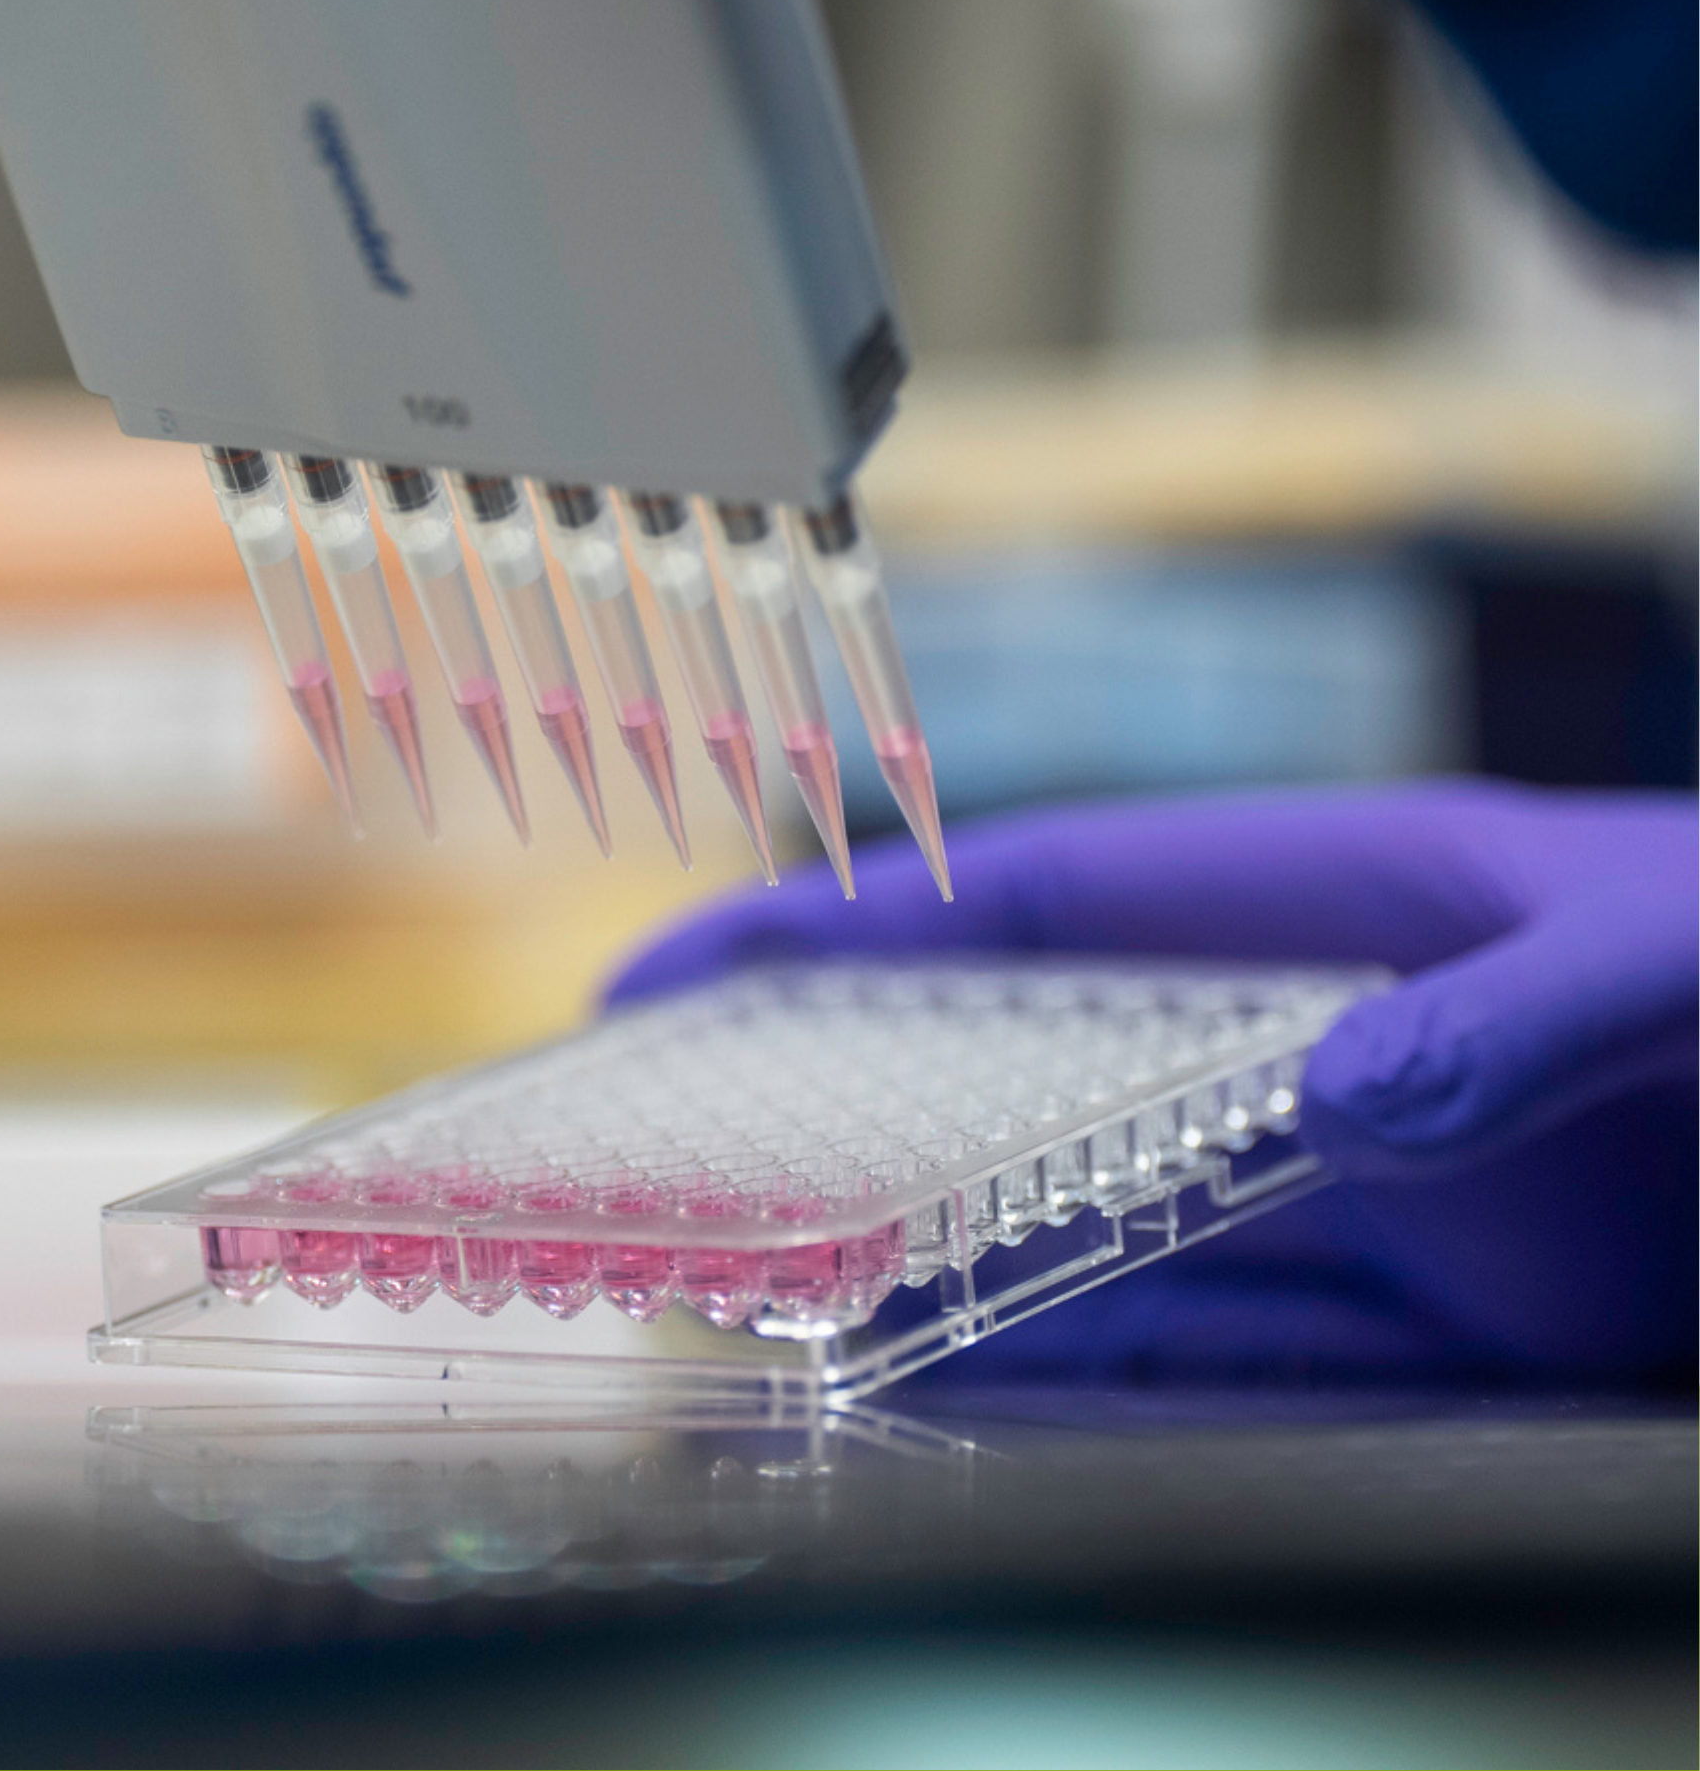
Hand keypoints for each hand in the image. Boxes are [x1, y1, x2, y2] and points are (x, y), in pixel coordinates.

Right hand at [607, 780, 1696, 1389]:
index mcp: (1343, 902)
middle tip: (687, 1141)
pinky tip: (985, 1388)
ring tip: (790, 1294)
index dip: (863, 923)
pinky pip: (1218, 1344)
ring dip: (954, 1256)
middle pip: (1035, 1058)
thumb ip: (1521, 1016)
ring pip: (1102, 1220)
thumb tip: (1327, 1108)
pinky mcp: (1430, 1314)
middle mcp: (1316, 1038)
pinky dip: (1099, 1366)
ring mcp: (1364, 1185)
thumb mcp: (1678, 964)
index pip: (1047, 900)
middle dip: (863, 1089)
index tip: (694, 966)